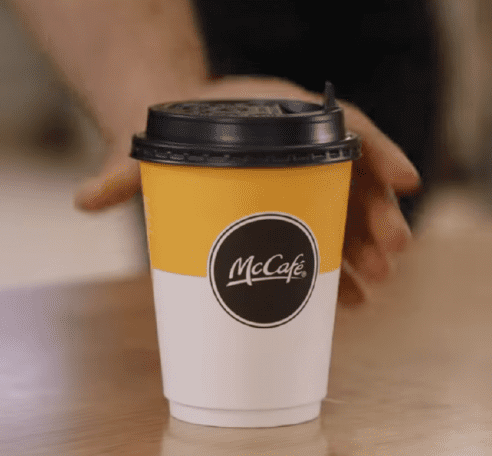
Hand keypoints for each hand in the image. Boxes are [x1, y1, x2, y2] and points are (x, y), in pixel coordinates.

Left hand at [75, 76, 419, 304]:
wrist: (175, 136)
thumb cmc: (172, 135)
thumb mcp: (153, 151)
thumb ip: (126, 172)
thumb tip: (85, 200)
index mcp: (279, 117)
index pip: (344, 126)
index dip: (379, 151)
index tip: (406, 181)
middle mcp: (301, 149)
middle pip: (354, 178)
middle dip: (377, 217)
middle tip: (390, 254)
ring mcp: (302, 182)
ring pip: (349, 214)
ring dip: (367, 251)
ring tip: (374, 287)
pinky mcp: (295, 212)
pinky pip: (329, 238)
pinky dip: (340, 270)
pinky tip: (348, 302)